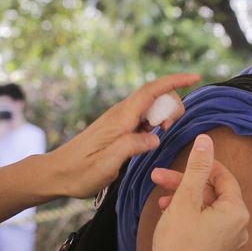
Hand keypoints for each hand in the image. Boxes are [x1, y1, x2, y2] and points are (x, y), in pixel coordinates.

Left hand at [44, 74, 194, 198]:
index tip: (195, 77)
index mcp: (119, 120)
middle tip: (171, 128)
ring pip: (150, 107)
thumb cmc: (78, 172)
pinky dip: (154, 123)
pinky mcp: (117, 128)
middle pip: (155, 95)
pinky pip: (142, 118)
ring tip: (162, 134)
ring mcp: (118, 120)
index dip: (174, 81)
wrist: (56, 173)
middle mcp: (119, 114)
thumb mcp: (106, 165)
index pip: (151, 91)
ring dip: (164, 115)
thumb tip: (155, 137)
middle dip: (172, 104)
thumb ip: (130, 147)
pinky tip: (152, 138)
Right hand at [148, 134, 248, 250]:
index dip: (200, 165)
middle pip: (212, 193)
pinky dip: (188, 216)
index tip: (177, 161)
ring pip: (206, 209)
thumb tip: (206, 141)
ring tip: (160, 200)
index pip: (222, 176)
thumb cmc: (178, 244)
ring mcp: (229, 241)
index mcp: (237, 211)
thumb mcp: (185, 199)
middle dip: (184, 183)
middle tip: (158, 177)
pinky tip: (169, 216)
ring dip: (183, 199)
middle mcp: (239, 227)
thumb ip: (196, 168)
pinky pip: (206, 224)